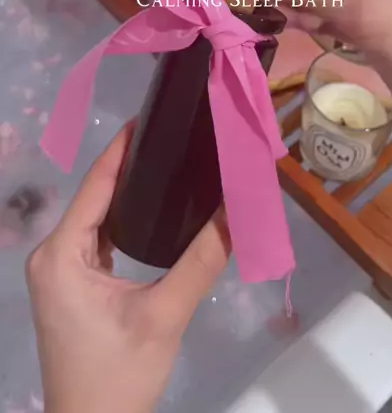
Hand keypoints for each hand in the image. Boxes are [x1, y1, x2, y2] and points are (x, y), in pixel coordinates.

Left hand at [27, 123, 230, 412]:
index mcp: (61, 254)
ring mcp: (59, 271)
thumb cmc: (120, 375)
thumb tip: (239, 211)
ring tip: (170, 164)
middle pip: (95, 197)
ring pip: (97, 218)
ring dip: (129, 194)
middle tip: (174, 138)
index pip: (95, 186)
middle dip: (131, 167)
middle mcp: (52, 254)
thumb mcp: (164, 316)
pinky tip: (154, 210)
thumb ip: (202, 260)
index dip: (122, 149)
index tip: (150, 116)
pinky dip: (125, 222)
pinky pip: (98, 239)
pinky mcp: (72, 285)